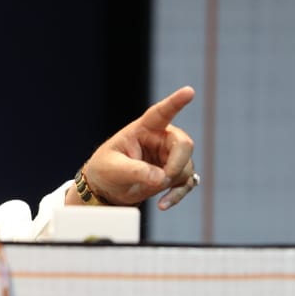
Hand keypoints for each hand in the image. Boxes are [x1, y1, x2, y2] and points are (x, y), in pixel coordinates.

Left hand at [73, 86, 198, 210]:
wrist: (106, 188)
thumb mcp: (113, 168)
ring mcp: (168, 157)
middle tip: (162, 179)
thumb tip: (162, 179)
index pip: (161, 112)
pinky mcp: (172, 174)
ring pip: (186, 165)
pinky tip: (163, 204)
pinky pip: (186, 182)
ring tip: (150, 188)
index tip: (189, 91)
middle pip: (184, 144)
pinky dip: (177, 194)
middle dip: (176, 163)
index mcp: (143, 129)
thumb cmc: (105, 169)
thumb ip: (136, 171)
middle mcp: (160, 139)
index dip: (176, 102)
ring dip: (172, 181)